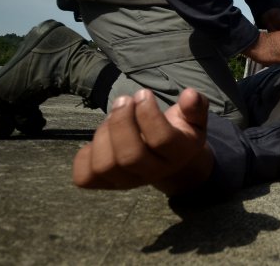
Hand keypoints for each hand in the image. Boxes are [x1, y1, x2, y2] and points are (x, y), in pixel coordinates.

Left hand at [72, 88, 213, 195]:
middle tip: (123, 100)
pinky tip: (101, 138)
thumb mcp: (193, 117)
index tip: (144, 93)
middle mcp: (152, 173)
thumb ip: (195, 106)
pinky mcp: (103, 185)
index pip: (162, 139)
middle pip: (130, 156)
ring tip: (113, 117)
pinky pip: (84, 176)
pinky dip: (85, 153)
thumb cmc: (177, 131)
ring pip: (105, 165)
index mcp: (178, 154)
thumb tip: (189, 95)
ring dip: (104, 133)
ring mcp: (126, 182)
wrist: (166, 159)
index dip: (148, 113)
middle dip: (122, 122)